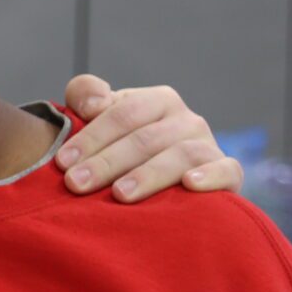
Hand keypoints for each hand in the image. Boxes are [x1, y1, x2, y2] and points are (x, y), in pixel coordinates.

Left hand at [57, 76, 244, 201]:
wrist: (171, 186)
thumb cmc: (126, 150)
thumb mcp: (104, 119)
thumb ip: (87, 97)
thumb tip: (91, 103)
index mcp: (157, 101)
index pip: (122, 114)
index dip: (91, 136)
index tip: (62, 162)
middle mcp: (186, 120)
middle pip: (145, 138)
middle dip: (106, 162)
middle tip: (76, 184)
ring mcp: (209, 146)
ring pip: (181, 155)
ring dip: (148, 174)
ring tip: (120, 194)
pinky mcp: (229, 174)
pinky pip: (226, 171)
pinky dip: (210, 176)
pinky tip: (189, 185)